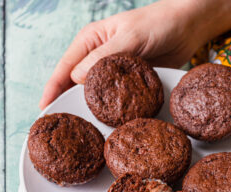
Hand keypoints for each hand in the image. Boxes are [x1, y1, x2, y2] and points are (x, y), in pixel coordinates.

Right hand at [39, 0, 230, 109]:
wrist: (185, 29)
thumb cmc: (156, 23)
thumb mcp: (128, 36)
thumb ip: (102, 57)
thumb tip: (76, 78)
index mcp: (90, 42)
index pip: (64, 68)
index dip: (52, 89)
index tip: (44, 109)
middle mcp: (98, 58)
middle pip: (76, 84)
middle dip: (68, 103)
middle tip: (63, 126)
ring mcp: (113, 73)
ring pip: (95, 94)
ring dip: (89, 109)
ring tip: (82, 129)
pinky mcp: (128, 83)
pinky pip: (114, 98)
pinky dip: (109, 110)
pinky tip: (106, 121)